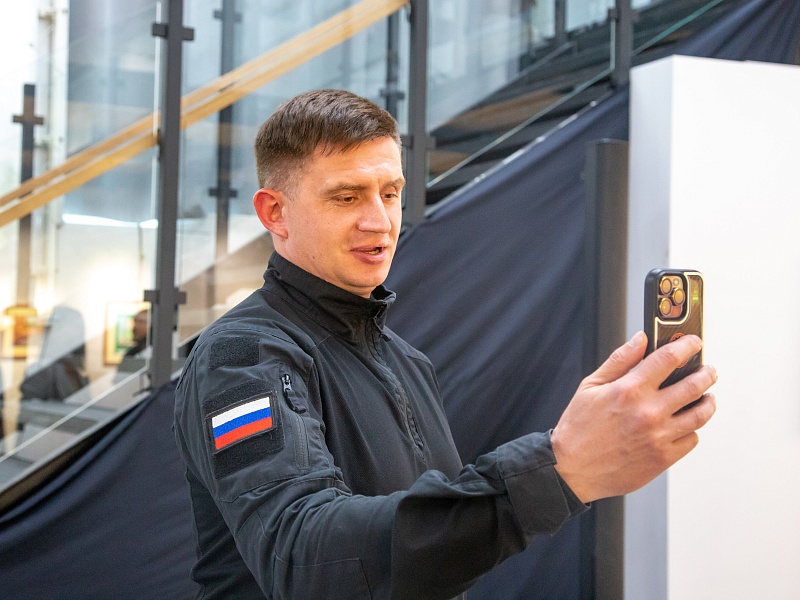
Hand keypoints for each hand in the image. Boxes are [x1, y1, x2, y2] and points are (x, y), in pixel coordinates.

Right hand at [551, 331, 716, 502]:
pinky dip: (692, 429)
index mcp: (629, 390)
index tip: (693, 343)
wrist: (572, 470)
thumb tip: (640, 339)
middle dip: (707, 373)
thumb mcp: (591, 386)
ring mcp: (658, 437)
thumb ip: (619, 360)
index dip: (687, 345)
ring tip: (707, 397)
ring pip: (700, 414)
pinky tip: (685, 424)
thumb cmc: (578, 428)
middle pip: (695, 385)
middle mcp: (648, 412)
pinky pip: (691, 439)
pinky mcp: (663, 458)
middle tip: (708, 370)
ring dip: (708, 402)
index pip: (669, 358)